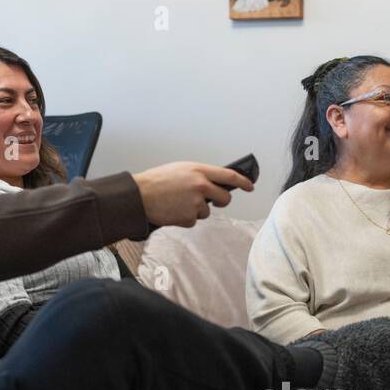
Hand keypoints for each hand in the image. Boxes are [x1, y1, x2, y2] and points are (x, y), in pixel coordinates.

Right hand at [131, 161, 254, 228]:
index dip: (243, 182)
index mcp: (199, 170)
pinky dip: (185, 218)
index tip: (250, 186)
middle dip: (221, 201)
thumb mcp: (180, 169)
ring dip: (196, 210)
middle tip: (213, 200)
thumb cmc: (157, 181)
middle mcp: (201, 186)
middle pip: (224, 198)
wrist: (140, 196)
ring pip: (207, 211)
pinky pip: (194, 220)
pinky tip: (173, 210)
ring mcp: (196, 203)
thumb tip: (213, 183)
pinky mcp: (189, 217)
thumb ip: (198, 175)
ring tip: (178, 202)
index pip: (229, 176)